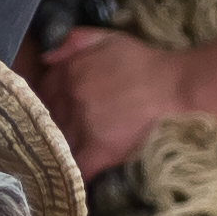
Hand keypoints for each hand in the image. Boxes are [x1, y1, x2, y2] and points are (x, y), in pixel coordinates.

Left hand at [32, 27, 193, 174]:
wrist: (171, 85)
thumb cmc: (142, 61)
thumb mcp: (107, 37)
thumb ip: (74, 41)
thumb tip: (46, 58)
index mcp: (70, 73)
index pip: (45, 91)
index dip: (50, 101)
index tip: (56, 107)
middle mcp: (71, 98)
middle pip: (49, 117)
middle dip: (52, 123)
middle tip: (59, 130)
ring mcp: (84, 125)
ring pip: (59, 140)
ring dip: (59, 146)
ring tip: (60, 152)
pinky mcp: (101, 148)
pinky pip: (79, 165)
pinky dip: (73, 172)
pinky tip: (69, 178)